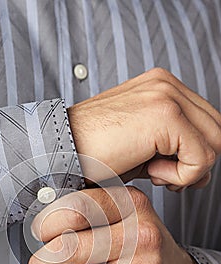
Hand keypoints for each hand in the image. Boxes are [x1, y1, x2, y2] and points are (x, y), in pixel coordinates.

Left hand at [29, 187, 220, 263]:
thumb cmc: (141, 249)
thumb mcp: (123, 215)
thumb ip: (86, 211)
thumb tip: (38, 224)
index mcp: (132, 205)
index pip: (74, 209)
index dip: (45, 224)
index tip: (40, 234)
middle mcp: (141, 236)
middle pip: (67, 248)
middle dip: (42, 261)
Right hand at [68, 67, 220, 190]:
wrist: (60, 152)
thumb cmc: (93, 154)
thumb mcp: (141, 150)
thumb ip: (175, 153)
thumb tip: (203, 172)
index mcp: (160, 88)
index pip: (206, 123)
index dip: (194, 155)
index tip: (165, 171)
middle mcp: (167, 85)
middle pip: (216, 131)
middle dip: (195, 163)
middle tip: (162, 176)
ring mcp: (167, 96)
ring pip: (215, 143)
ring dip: (187, 170)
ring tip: (152, 174)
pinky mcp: (166, 115)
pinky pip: (201, 157)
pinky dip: (181, 176)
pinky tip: (150, 173)